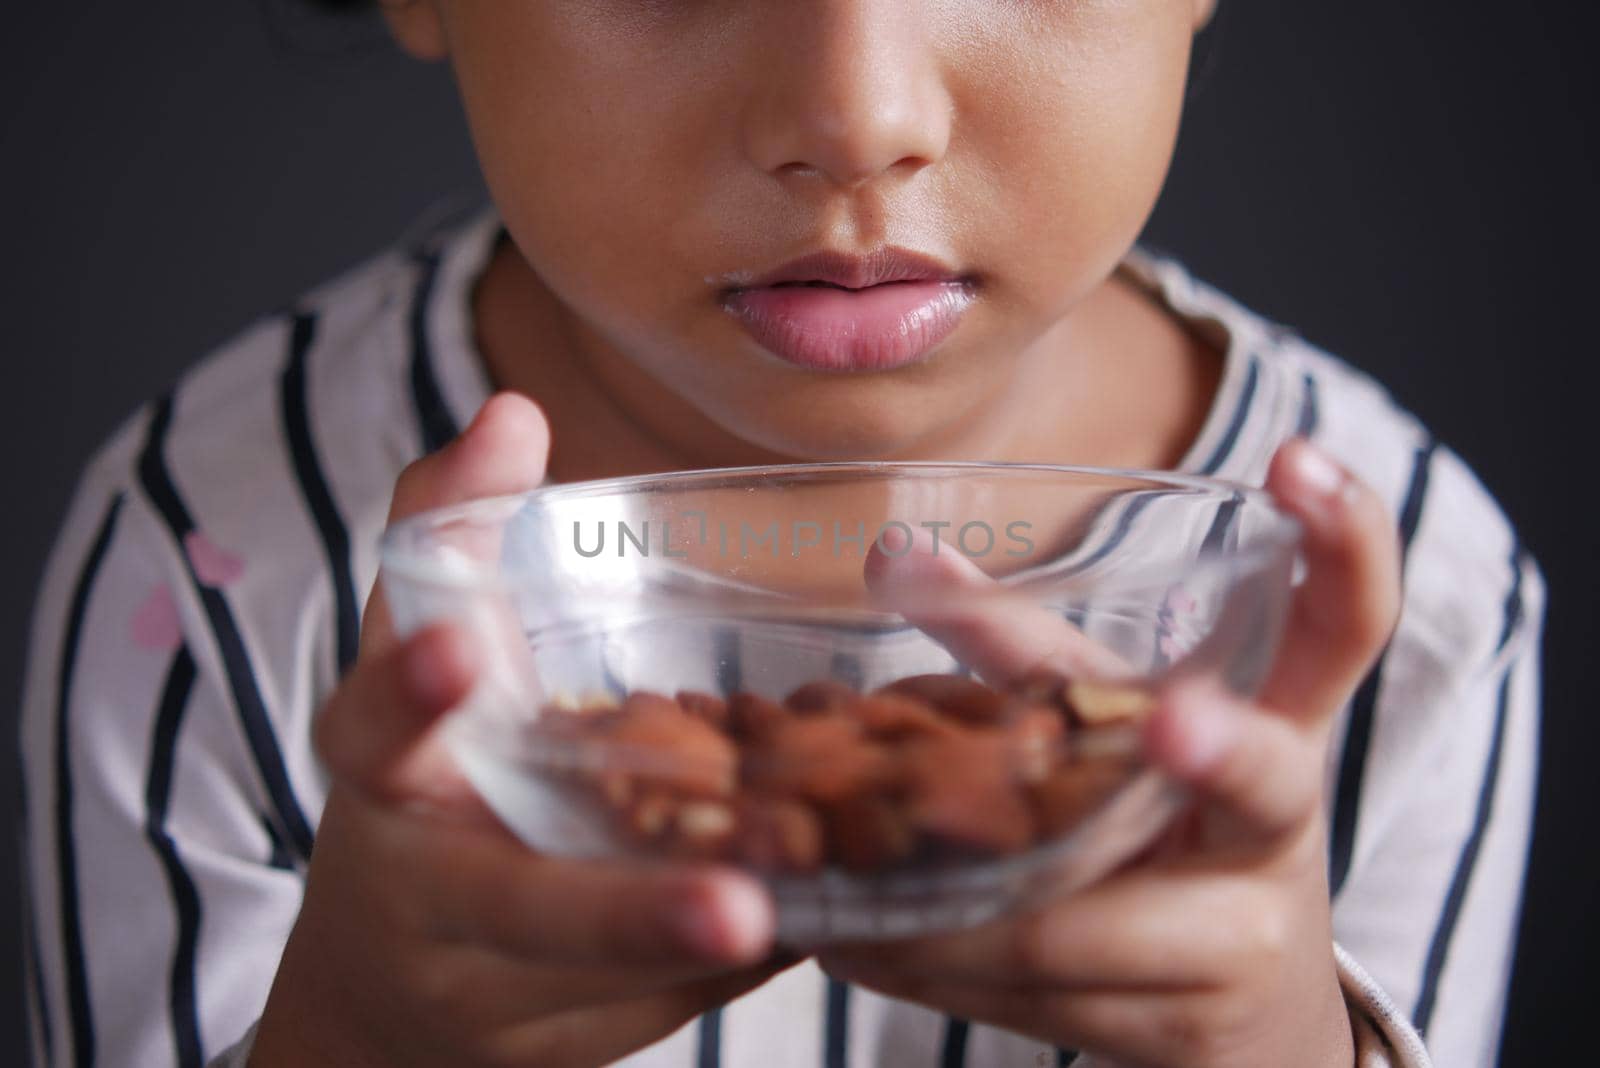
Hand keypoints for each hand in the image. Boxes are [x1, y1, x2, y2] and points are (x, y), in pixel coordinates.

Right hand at [252, 394, 784, 1067]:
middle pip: (511, 911)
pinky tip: (827, 919)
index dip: (405, 688)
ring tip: (812, 914)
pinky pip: (663, 1008)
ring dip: (707, 957)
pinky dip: (739, 969)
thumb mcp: (417, 648)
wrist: (398, 970)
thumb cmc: (427, 771)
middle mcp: (424, 888)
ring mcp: (488, 987)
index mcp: (382, 775)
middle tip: (728, 903)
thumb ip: (452, 528)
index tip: (459, 650)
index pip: (366, 727)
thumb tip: (515, 411)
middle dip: (614, 912)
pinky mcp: (558, 1043)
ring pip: (609, 985)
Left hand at [821, 439, 1399, 1067]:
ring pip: (1096, 914)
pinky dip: (938, 964)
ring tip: (849, 862)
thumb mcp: (1114, 721)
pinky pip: (1036, 997)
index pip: (1346, 627)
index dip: (1345, 543)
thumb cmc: (1165, 821)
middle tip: (1173, 716)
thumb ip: (1022, 646)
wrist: (1243, 1006)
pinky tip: (853, 939)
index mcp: (1281, 728)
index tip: (1298, 460)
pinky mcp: (1173, 1033)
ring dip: (964, 895)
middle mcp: (1278, 832)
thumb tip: (894, 555)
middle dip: (1215, 747)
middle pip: (1269, 780)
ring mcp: (1237, 945)